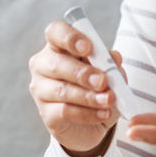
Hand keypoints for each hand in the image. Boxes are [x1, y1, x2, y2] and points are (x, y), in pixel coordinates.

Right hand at [28, 19, 127, 156]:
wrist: (88, 123)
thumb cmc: (94, 88)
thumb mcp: (107, 72)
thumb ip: (110, 63)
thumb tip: (115, 58)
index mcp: (57, 46)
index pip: (55, 32)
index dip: (70, 38)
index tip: (88, 48)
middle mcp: (43, 65)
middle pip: (56, 64)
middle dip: (82, 73)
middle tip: (103, 81)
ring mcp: (41, 90)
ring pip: (62, 91)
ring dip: (89, 96)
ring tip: (109, 100)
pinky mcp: (46, 114)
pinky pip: (65, 112)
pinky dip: (88, 113)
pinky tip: (104, 113)